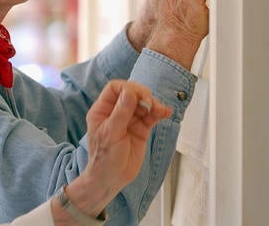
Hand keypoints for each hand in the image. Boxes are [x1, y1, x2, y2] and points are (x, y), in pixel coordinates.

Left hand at [58, 80, 171, 217]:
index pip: (115, 88)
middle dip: (142, 95)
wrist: (111, 179)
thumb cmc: (104, 157)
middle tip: (150, 103)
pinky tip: (166, 112)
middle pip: (131, 93)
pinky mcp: (140, 129)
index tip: (138, 96)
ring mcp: (129, 120)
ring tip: (160, 110)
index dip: (128, 88)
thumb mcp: (111, 133)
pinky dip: (159, 112)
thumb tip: (130, 92)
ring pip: (143, 104)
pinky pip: (151, 116)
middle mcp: (116, 112)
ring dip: (153, 104)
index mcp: (102, 110)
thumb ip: (121, 112)